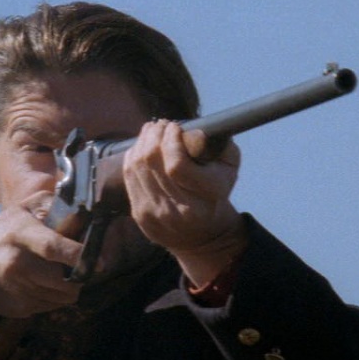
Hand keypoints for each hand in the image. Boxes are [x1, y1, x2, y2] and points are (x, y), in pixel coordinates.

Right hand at [0, 193, 83, 317]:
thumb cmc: (5, 230)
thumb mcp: (24, 208)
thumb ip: (52, 204)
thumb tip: (81, 209)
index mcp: (20, 233)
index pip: (52, 247)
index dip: (78, 255)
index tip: (100, 261)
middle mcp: (16, 262)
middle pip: (62, 280)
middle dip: (79, 276)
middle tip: (81, 267)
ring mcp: (15, 288)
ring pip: (62, 297)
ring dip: (68, 287)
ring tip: (59, 273)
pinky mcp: (17, 307)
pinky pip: (51, 306)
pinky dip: (54, 297)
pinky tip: (43, 283)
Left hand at [123, 120, 247, 285]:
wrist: (203, 235)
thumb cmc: (216, 191)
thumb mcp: (229, 167)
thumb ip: (217, 145)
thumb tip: (192, 130)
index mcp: (205, 198)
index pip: (176, 165)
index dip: (171, 140)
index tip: (175, 126)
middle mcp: (179, 210)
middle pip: (152, 162)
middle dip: (154, 135)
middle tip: (162, 124)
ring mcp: (155, 214)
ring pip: (136, 166)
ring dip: (142, 141)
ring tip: (152, 131)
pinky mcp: (139, 214)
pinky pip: (129, 176)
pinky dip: (133, 155)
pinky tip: (142, 147)